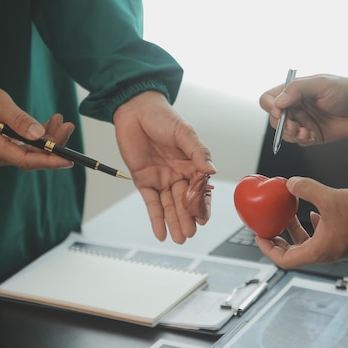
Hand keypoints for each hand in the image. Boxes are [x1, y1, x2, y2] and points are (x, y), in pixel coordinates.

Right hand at [0, 83, 73, 169]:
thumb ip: (17, 120)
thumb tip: (39, 134)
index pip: (25, 160)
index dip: (49, 162)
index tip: (69, 160)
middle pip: (31, 156)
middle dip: (54, 144)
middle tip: (69, 125)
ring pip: (30, 151)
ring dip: (49, 137)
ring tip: (60, 119)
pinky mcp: (2, 146)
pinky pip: (24, 146)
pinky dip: (39, 136)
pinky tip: (51, 122)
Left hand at [113, 91, 216, 242]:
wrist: (135, 109)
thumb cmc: (163, 117)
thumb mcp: (185, 133)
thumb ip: (199, 152)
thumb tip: (212, 171)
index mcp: (192, 164)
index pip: (200, 189)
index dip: (202, 204)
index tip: (203, 218)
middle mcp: (178, 174)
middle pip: (184, 201)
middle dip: (187, 218)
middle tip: (190, 233)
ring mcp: (161, 179)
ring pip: (169, 206)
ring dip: (174, 222)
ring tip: (180, 238)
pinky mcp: (143, 181)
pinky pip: (151, 203)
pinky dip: (156, 219)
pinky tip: (161, 233)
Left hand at [255, 176, 347, 267]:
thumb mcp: (329, 197)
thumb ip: (306, 188)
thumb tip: (290, 183)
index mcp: (318, 251)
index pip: (284, 259)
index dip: (268, 249)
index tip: (260, 236)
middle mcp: (324, 254)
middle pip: (293, 253)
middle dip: (279, 240)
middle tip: (269, 228)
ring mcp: (334, 248)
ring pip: (306, 244)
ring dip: (294, 231)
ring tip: (287, 216)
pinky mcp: (342, 240)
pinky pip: (319, 238)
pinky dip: (311, 228)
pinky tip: (312, 214)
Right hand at [259, 74, 347, 145]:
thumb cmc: (346, 90)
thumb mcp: (321, 84)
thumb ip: (297, 90)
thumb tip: (277, 101)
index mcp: (294, 91)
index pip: (269, 99)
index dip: (270, 107)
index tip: (280, 112)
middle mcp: (296, 107)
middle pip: (275, 120)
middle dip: (283, 126)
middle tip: (296, 126)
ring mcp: (304, 121)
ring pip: (285, 134)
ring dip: (293, 136)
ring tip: (306, 133)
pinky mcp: (312, 135)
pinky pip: (299, 142)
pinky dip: (304, 141)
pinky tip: (313, 136)